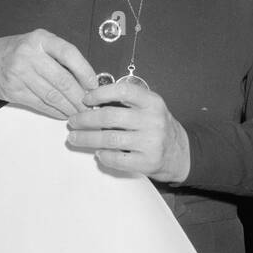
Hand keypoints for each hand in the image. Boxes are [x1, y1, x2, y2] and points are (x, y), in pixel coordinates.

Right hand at [0, 30, 98, 117]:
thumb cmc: (18, 51)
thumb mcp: (39, 43)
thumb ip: (60, 56)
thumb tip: (86, 79)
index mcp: (41, 39)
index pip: (69, 54)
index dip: (84, 71)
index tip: (93, 84)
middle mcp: (30, 54)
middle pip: (62, 79)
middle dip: (80, 96)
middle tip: (90, 106)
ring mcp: (20, 73)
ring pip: (52, 95)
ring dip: (69, 107)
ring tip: (80, 113)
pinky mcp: (14, 90)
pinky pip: (40, 104)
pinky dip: (54, 111)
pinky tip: (63, 113)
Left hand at [65, 81, 191, 182]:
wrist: (180, 152)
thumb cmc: (158, 127)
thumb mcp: (149, 107)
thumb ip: (127, 103)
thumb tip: (91, 103)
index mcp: (152, 102)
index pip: (123, 91)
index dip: (100, 93)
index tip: (85, 99)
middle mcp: (153, 120)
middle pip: (110, 117)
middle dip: (85, 119)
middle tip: (72, 122)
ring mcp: (151, 142)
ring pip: (110, 139)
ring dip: (87, 139)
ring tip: (75, 138)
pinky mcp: (148, 161)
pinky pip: (118, 159)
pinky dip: (104, 156)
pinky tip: (98, 153)